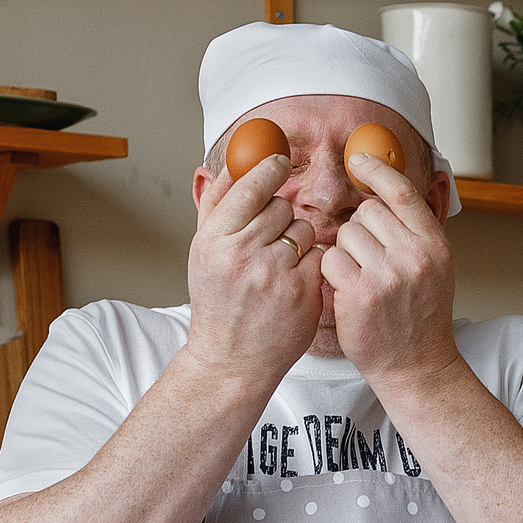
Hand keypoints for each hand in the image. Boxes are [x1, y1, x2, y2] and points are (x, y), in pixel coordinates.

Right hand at [182, 153, 321, 384]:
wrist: (232, 360)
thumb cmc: (217, 303)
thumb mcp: (202, 252)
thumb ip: (215, 205)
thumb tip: (228, 162)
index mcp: (213, 240)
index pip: (250, 186)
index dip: (270, 169)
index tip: (280, 163)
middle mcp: (241, 254)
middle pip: (281, 206)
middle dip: (281, 217)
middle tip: (270, 240)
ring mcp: (273, 274)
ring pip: (304, 229)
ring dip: (298, 240)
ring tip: (280, 264)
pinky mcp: (302, 292)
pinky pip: (319, 255)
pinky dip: (312, 263)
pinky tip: (296, 280)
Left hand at [318, 152, 463, 390]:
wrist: (418, 367)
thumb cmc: (420, 317)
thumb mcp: (435, 269)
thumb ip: (414, 231)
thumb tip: (383, 190)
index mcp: (435, 245)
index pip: (401, 191)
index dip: (377, 170)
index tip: (358, 160)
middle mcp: (415, 256)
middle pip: (366, 212)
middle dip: (360, 230)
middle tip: (370, 260)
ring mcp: (387, 276)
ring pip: (345, 234)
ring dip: (345, 253)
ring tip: (361, 279)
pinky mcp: (360, 294)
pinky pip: (330, 260)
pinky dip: (332, 273)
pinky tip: (347, 291)